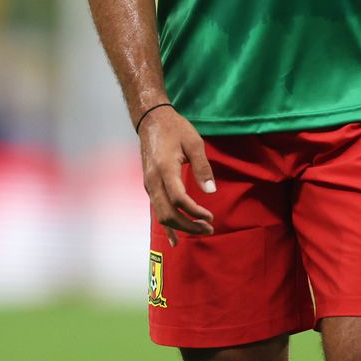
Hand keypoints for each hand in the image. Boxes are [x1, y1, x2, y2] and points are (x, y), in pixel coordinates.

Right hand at [138, 105, 215, 245]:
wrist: (151, 121)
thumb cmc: (175, 129)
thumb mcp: (194, 142)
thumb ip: (202, 167)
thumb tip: (211, 191)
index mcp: (165, 168)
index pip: (178, 199)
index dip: (194, 211)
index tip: (210, 216)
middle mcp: (153, 180)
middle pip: (168, 213)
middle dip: (188, 225)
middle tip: (208, 228)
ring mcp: (148, 184)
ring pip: (160, 215)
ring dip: (180, 226)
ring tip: (200, 230)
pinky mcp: (149, 186)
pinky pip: (156, 210)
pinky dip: (166, 226)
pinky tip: (174, 239)